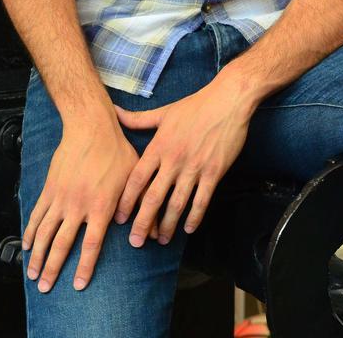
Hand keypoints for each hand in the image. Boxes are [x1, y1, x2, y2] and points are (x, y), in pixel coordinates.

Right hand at [23, 111, 140, 292]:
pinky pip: (37, 214)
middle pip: (61, 244)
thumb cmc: (116, 150)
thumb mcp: (134, 178)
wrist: (90, 127)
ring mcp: (61, 197)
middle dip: (52, 269)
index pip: (91, 244)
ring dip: (37, 256)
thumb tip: (153, 233)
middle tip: (44, 288)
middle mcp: (78, 206)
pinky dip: (31, 231)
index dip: (84, 267)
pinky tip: (27, 244)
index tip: (77, 286)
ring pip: (45, 233)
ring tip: (32, 275)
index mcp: (100, 206)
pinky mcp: (50, 188)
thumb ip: (140, 207)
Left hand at [113, 76, 253, 247]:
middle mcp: (174, 159)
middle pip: (154, 197)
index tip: (119, 219)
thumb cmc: (194, 105)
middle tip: (136, 242)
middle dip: (143, 222)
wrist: (227, 100)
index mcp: (159, 145)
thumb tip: (115, 112)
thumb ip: (138, 119)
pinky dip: (194, 217)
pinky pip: (202, 200)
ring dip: (168, 225)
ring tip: (161, 240)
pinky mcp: (214, 172)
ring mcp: (195, 167)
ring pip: (177, 204)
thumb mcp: (164, 112)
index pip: (137, 179)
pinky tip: (188, 229)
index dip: (127, 201)